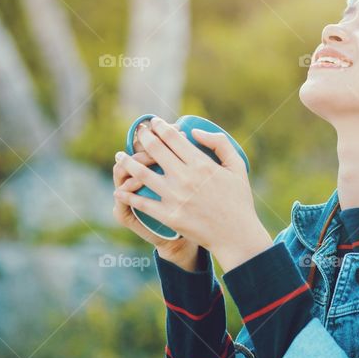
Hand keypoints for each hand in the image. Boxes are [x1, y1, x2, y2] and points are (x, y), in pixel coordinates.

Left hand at [113, 116, 271, 272]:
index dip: (161, 127)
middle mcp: (185, 177)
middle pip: (156, 150)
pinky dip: (128, 195)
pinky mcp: (168, 215)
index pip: (173, 138)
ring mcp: (175, 197)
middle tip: (138, 133)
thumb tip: (195, 131)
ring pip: (142, 174)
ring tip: (120, 156)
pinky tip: (120, 190)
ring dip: (127, 162)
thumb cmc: (239, 200)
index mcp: (201, 164)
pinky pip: (142, 202)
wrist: (235, 235)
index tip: (154, 122)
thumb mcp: (238, 166)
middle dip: (144, 137)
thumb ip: (219, 143)